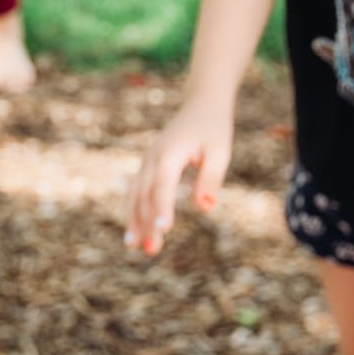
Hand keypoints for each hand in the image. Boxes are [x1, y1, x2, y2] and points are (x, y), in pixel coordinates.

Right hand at [125, 101, 234, 256]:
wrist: (201, 104)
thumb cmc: (214, 129)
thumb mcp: (220, 151)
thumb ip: (211, 179)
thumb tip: (205, 208)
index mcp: (171, 153)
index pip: (163, 185)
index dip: (162, 208)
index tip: (163, 230)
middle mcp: (153, 157)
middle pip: (146, 193)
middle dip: (146, 222)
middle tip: (151, 250)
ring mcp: (147, 160)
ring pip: (136, 193)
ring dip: (134, 219)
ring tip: (134, 246)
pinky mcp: (148, 164)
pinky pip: (136, 189)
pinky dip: (133, 208)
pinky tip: (134, 229)